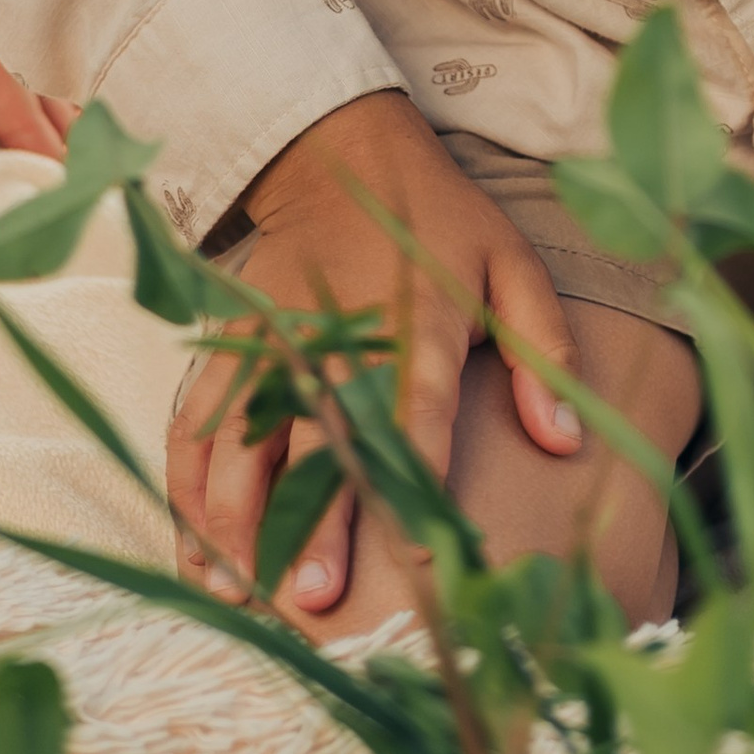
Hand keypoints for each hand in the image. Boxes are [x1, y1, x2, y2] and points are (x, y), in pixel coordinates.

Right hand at [170, 91, 580, 622]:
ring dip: (234, 520)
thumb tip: (564, 442)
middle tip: (311, 601)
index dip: (414, 483)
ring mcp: (272, 340)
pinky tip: (197, 551)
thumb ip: (542, 353)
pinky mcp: (231, 343)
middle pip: (317, 438)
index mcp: (417, 322)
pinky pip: (196, 422)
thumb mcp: (512, 266)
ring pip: (239, 439)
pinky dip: (189, 488)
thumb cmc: (441, 223)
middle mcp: (335, 337)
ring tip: (240, 595)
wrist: (342, 152)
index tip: (417, 558)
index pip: (415, 413)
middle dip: (312, 521)